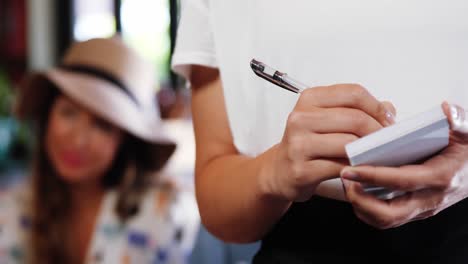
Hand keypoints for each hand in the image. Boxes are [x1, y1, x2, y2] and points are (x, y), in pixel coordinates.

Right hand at [259, 84, 395, 201]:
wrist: (280, 171)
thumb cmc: (307, 143)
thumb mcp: (326, 119)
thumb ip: (355, 110)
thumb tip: (388, 109)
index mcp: (309, 99)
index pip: (353, 93)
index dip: (377, 107)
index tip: (388, 121)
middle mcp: (300, 118)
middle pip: (355, 118)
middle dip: (378, 132)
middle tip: (388, 142)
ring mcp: (299, 144)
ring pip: (349, 143)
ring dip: (370, 151)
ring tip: (377, 155)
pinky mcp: (302, 170)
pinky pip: (340, 167)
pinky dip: (357, 168)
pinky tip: (361, 169)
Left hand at [341, 102, 467, 228]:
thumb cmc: (466, 152)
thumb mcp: (466, 132)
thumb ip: (459, 121)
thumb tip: (447, 111)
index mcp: (440, 177)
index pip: (402, 181)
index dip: (374, 176)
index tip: (350, 169)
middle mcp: (430, 198)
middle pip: (390, 213)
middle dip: (361, 200)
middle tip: (344, 180)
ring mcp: (421, 208)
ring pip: (386, 220)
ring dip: (361, 206)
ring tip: (347, 184)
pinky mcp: (413, 211)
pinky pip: (386, 218)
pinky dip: (367, 209)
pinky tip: (357, 191)